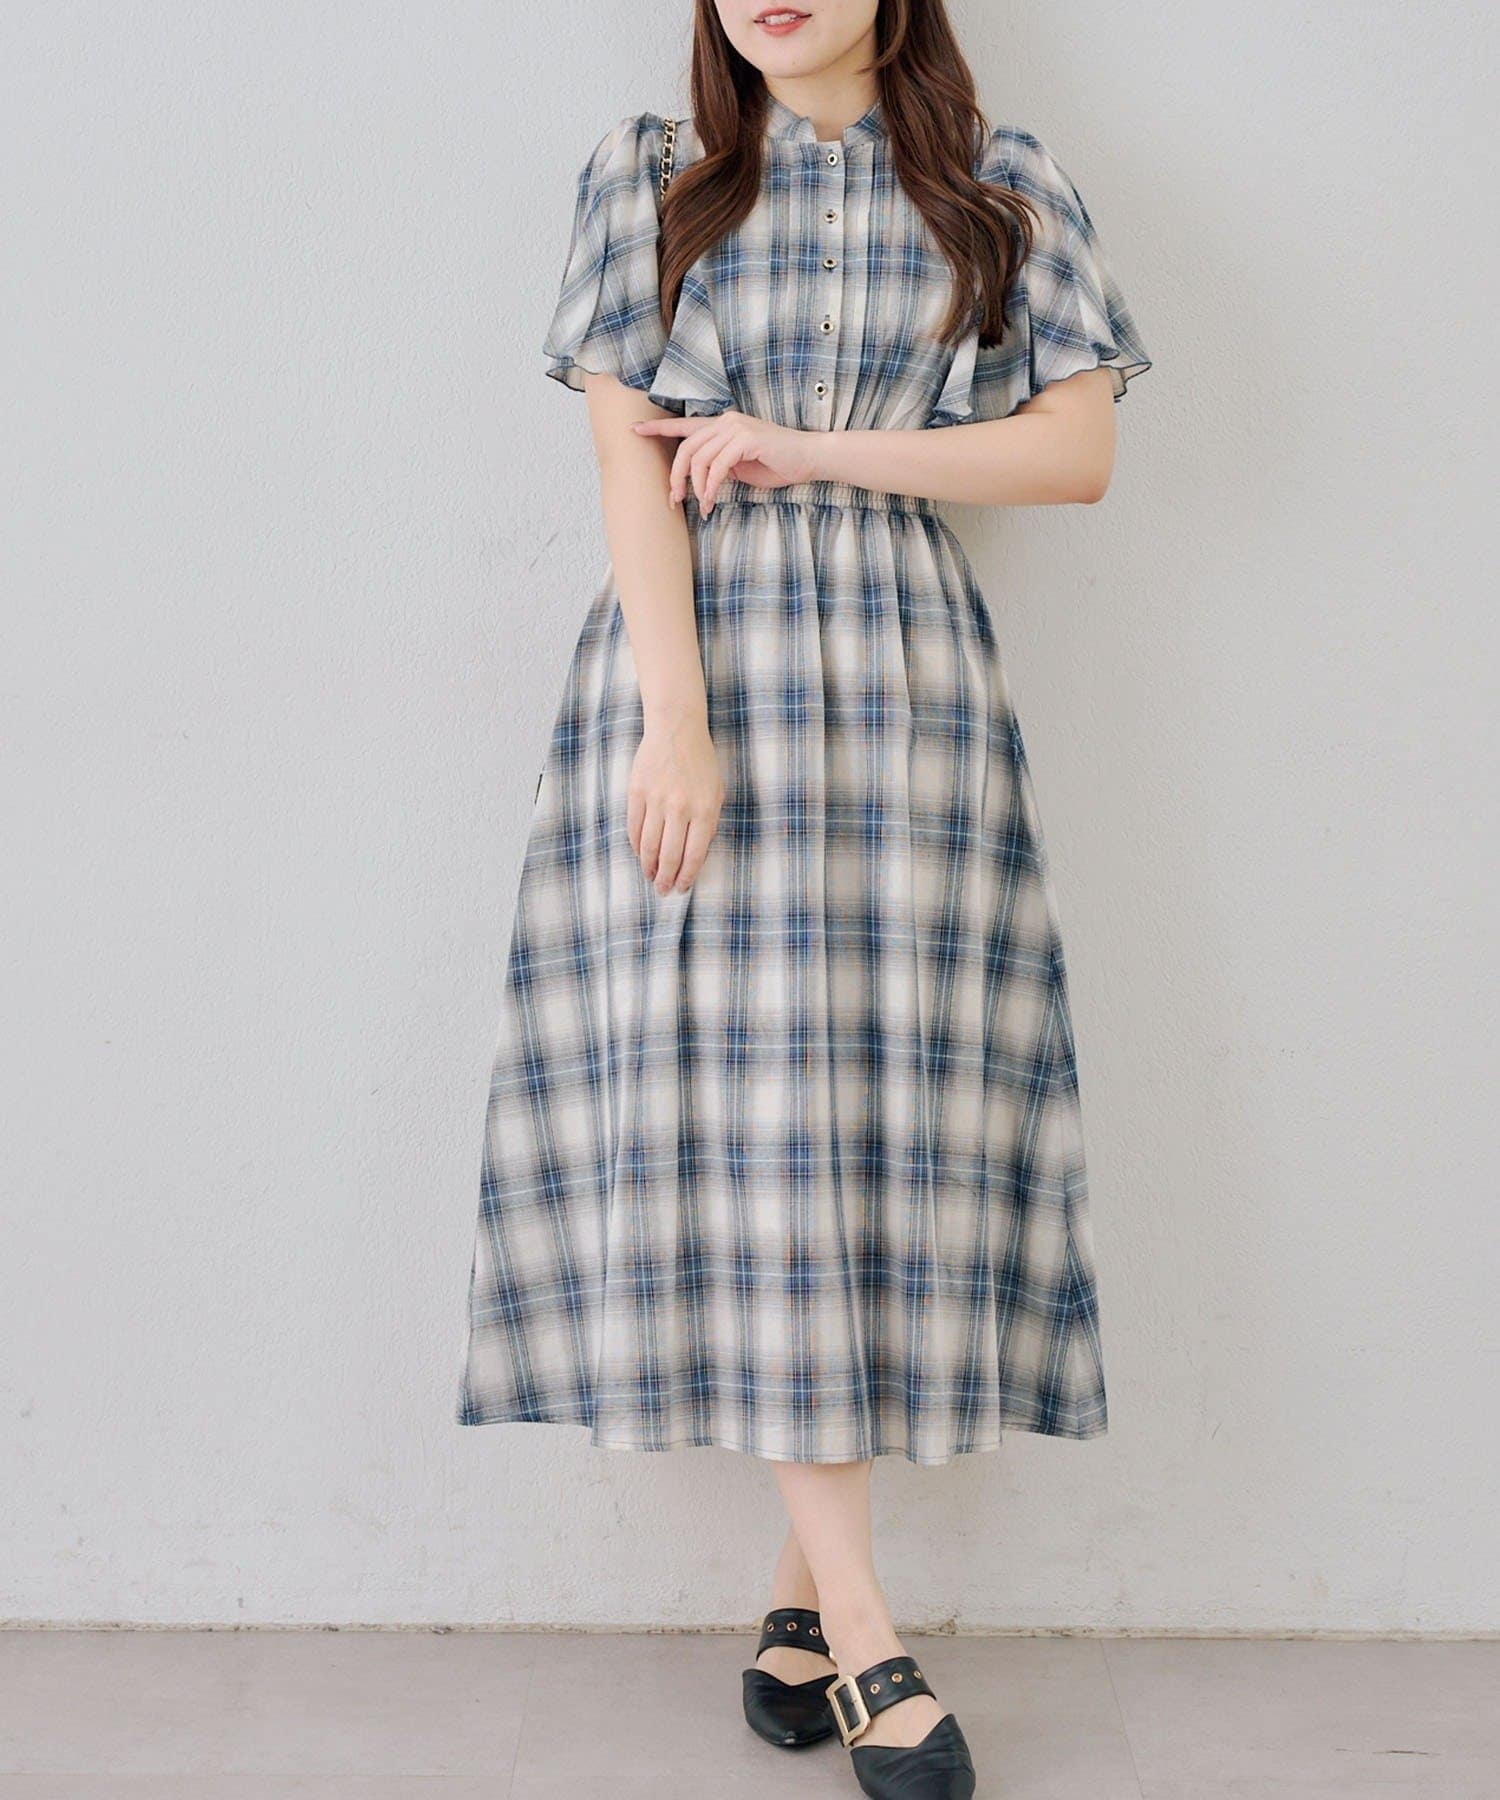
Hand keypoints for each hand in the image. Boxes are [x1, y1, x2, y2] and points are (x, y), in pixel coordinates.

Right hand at [627, 707, 724, 894]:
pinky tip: (640, 854)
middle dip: (665, 877)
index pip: (694, 854)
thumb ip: (708, 823)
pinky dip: (636, 845)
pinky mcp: (637, 792)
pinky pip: (634, 826)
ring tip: (650, 876)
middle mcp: (680, 807)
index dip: (686, 876)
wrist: (677, 729)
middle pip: (669, 854)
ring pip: (649, 844)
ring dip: (648, 866)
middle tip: (662, 890)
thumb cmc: (701, 762)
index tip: (681, 888)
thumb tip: (694, 855)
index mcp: (705, 809)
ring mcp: (656, 799)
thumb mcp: (716, 792)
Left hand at [631, 410, 823, 514]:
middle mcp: (725, 421)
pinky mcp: (746, 439)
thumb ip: (718, 466)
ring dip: (697, 487)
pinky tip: (713, 500)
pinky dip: (711, 486)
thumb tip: (700, 481)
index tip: (633, 430)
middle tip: (675, 500)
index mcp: (722, 425)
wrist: (808, 459)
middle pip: (686, 447)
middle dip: (676, 476)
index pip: (684, 425)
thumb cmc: (776, 464)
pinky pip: (717, 466)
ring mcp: (736, 428)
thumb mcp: (740, 467)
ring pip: (699, 458)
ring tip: (703, 505)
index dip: (657, 428)